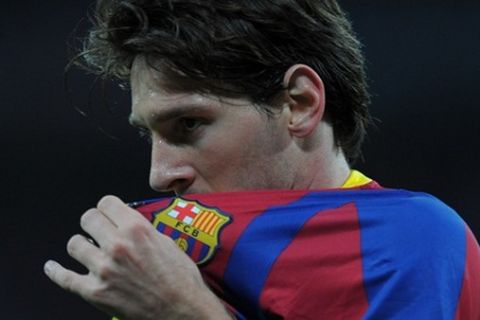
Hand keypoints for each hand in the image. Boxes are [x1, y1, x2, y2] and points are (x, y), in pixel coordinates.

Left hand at [44, 195, 230, 319]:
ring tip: (89, 250)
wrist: (183, 310)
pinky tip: (52, 267)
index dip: (108, 208)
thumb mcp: (166, 242)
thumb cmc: (180, 278)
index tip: (108, 213)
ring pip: (74, 244)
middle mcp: (117, 245)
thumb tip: (124, 222)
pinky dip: (55, 271)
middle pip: (88, 218)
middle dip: (94, 222)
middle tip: (99, 230)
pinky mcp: (95, 292)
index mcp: (137, 229)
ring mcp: (103, 269)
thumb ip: (141, 229)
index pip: (106, 203)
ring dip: (82, 245)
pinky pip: (64, 278)